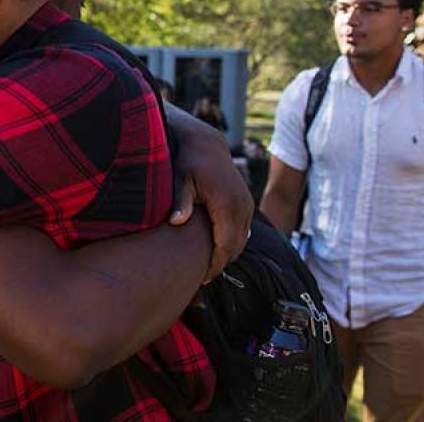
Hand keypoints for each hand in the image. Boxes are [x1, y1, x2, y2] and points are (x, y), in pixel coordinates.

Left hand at [168, 129, 253, 281]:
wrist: (204, 143)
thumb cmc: (187, 162)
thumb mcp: (179, 180)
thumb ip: (180, 201)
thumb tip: (176, 221)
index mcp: (227, 205)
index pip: (225, 247)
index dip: (214, 266)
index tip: (200, 280)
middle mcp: (242, 207)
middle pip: (236, 248)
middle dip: (220, 265)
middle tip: (200, 279)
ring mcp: (247, 204)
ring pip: (241, 241)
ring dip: (226, 255)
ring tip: (205, 267)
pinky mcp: (246, 202)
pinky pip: (242, 231)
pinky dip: (231, 243)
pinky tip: (213, 249)